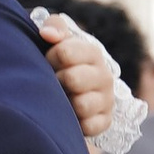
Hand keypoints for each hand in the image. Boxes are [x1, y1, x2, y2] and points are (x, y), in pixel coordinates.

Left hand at [35, 13, 118, 141]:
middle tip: (53, 83)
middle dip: (56, 82)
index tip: (48, 61)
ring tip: (61, 99)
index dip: (49, 58)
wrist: (69, 92)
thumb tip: (48, 34)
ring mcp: (106, 100)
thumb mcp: (56, 40)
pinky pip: (88, 126)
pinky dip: (75, 124)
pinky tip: (70, 116)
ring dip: (65, 104)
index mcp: (92, 53)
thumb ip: (53, 27)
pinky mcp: (104, 122)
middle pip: (72, 79)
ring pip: (81, 105)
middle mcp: (104, 76)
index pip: (64, 53)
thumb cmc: (59, 63)